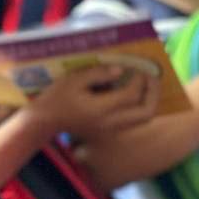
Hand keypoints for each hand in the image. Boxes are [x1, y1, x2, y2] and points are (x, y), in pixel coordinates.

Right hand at [25, 64, 159, 140]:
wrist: (45, 121)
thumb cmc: (56, 97)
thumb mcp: (73, 80)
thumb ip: (98, 74)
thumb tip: (121, 70)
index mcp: (99, 109)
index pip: (131, 95)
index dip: (139, 79)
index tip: (137, 67)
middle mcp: (110, 122)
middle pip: (145, 112)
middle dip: (153, 92)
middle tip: (151, 76)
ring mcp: (111, 129)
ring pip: (143, 118)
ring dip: (150, 100)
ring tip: (147, 84)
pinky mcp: (110, 131)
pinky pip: (134, 120)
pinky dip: (140, 106)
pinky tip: (135, 94)